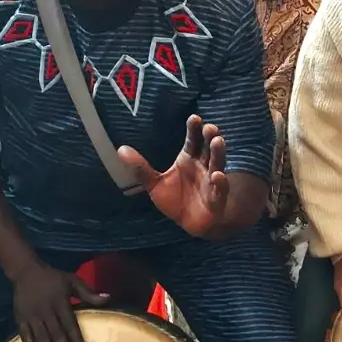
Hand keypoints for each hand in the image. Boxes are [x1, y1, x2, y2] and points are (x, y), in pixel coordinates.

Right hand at [12, 261, 107, 341]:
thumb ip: (88, 293)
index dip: (76, 338)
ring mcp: (31, 315)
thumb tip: (109, 298)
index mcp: (60, 302)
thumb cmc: (53, 278)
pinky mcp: (20, 318)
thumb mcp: (72, 281)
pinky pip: (25, 335)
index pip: (69, 323)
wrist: (26, 271)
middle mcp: (46, 310)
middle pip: (56, 333)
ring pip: (41, 337)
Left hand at [118, 115, 229, 237]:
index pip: (193, 140)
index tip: (194, 118)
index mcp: (188, 159)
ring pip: (217, 163)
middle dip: (209, 137)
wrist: (188, 223)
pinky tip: (217, 175)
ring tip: (218, 141)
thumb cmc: (174, 200)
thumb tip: (121, 149)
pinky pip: (220, 188)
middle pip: (207, 148)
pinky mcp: (216, 197)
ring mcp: (211, 181)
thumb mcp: (154, 184)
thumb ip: (141, 168)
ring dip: (218, 152)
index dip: (194, 129)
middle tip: (209, 127)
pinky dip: (220, 182)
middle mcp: (203, 166)